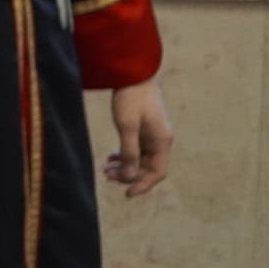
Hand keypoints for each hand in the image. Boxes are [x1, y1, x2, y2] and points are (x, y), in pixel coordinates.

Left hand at [106, 78, 174, 197]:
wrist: (134, 74)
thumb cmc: (131, 98)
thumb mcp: (127, 126)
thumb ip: (129, 152)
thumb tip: (129, 177)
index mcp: (162, 142)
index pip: (157, 172)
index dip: (142, 184)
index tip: (127, 193)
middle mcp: (161, 141)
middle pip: (147, 167)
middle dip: (129, 174)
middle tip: (107, 175)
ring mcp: (154, 135)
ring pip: (140, 158)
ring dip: (125, 165)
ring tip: (106, 169)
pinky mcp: (145, 129)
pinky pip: (137, 149)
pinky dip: (125, 155)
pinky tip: (111, 158)